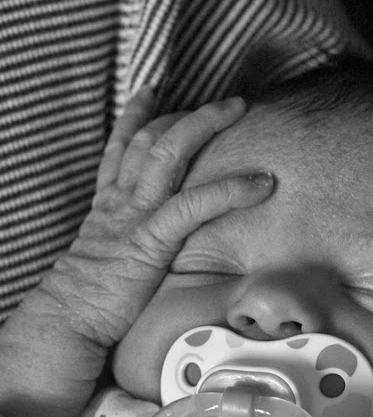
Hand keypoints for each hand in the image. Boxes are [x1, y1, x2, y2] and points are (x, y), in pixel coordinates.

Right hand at [0, 90, 273, 416]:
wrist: (66, 325)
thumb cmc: (88, 305)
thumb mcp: (108, 266)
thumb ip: (125, 249)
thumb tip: (143, 256)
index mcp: (107, 207)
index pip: (121, 149)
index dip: (136, 116)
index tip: (153, 91)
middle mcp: (118, 202)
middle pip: (152, 140)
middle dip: (190, 114)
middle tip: (226, 101)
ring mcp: (133, 217)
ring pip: (169, 153)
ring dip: (208, 126)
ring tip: (243, 112)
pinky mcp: (149, 239)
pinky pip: (193, 204)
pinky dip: (230, 189)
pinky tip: (263, 183)